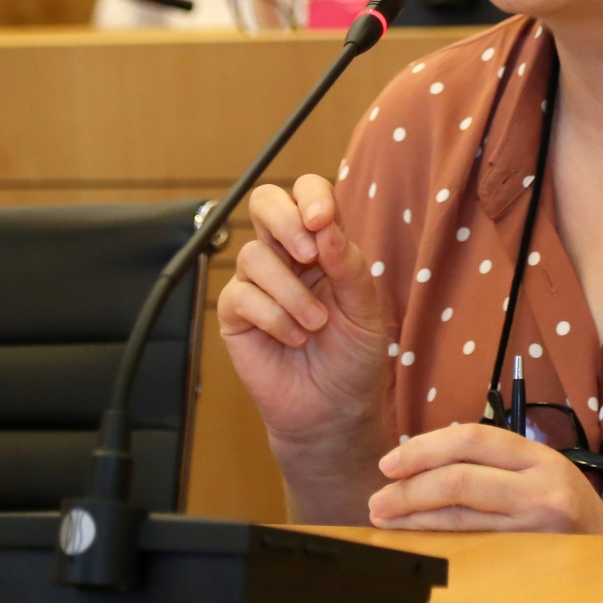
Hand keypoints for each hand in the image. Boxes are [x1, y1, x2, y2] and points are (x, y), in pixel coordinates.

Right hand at [216, 175, 389, 450]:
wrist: (335, 410)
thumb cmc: (354, 357)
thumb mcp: (366, 309)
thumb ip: (348, 265)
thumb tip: (324, 227)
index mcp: (323, 244)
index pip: (308, 193)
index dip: (311, 195)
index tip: (322, 220)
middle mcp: (286, 256)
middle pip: (264, 202)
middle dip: (285, 221)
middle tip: (308, 255)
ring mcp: (258, 284)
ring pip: (253, 255)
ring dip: (290, 291)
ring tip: (315, 325)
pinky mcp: (236, 316)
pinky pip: (241, 296)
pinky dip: (273, 317)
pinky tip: (293, 339)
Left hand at [368, 423, 602, 534]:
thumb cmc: (566, 509)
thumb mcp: (540, 472)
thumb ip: (494, 462)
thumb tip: (424, 461)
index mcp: (538, 457)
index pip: (473, 439)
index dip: (424, 448)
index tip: (390, 462)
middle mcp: (540, 487)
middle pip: (460, 478)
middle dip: (409, 487)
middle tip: (377, 497)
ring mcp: (534, 526)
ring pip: (460, 516)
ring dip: (413, 515)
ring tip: (383, 516)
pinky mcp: (528, 557)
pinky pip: (472, 544)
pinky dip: (437, 537)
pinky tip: (415, 536)